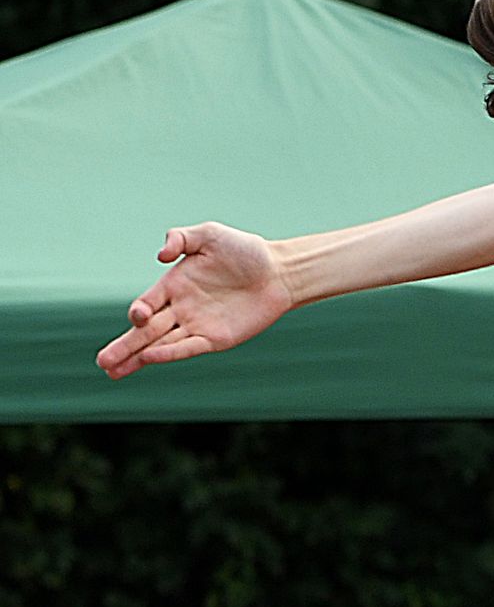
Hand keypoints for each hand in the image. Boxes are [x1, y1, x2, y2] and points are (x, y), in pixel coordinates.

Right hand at [96, 223, 293, 378]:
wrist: (279, 271)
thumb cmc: (244, 251)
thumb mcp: (209, 235)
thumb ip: (180, 238)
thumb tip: (161, 255)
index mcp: (174, 285)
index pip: (146, 303)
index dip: (138, 312)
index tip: (138, 315)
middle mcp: (181, 308)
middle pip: (146, 331)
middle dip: (124, 346)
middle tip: (102, 362)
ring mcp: (198, 325)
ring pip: (160, 344)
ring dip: (138, 358)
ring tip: (113, 371)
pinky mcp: (217, 338)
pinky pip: (188, 348)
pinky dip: (170, 353)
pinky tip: (151, 359)